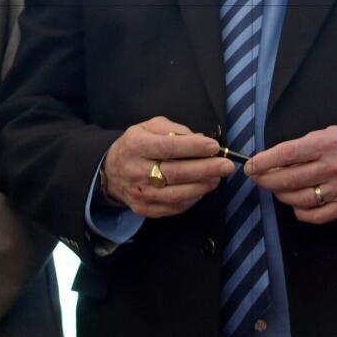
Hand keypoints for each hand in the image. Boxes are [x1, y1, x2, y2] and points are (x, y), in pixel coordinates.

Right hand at [103, 117, 233, 217]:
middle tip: (226, 166)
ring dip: (203, 186)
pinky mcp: (145, 208)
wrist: (110, 172)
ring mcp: (140, 193)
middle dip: (206, 169)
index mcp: (135, 146)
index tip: (215, 146)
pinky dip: (193, 199)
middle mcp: (135, 170)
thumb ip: (174, 130)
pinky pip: (174, 207)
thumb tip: (201, 140)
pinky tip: (202, 189)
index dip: (193, 147)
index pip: (167, 147)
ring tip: (218, 178)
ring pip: (177, 194)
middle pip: (175, 173)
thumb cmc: (138, 145)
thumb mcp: (149, 127)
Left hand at [245, 125, 336, 224]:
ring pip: (299, 199)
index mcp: (326, 145)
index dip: (264, 161)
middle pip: (289, 179)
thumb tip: (269, 161)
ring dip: (281, 196)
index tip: (251, 166)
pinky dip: (300, 211)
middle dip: (266, 180)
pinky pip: (315, 216)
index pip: (287, 154)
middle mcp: (333, 167)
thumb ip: (300, 146)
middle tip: (257, 178)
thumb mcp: (325, 134)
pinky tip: (296, 203)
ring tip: (277, 189)